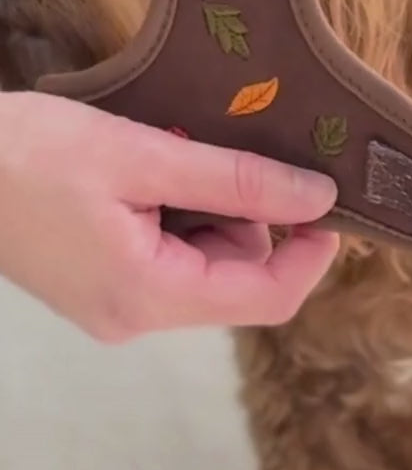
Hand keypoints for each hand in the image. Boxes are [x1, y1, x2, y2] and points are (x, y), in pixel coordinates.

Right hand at [0, 91, 339, 341]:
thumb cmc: (29, 153)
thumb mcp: (146, 156)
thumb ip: (238, 181)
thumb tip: (320, 198)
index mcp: (149, 296)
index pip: (269, 299)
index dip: (312, 253)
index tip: (324, 198)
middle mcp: (136, 317)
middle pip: (240, 276)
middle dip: (248, 215)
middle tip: (213, 154)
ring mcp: (116, 304)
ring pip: (209, 262)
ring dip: (211, 207)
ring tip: (166, 158)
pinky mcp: (102, 284)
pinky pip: (173, 254)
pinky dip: (180, 212)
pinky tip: (148, 173)